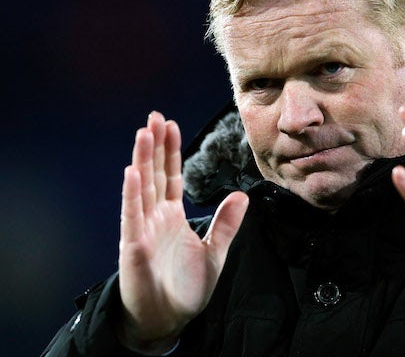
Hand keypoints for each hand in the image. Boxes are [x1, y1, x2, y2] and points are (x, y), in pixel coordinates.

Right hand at [118, 111, 248, 352]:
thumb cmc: (186, 287)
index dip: (171, 151)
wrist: (168, 319)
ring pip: (142, 187)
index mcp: (172, 215)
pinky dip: (132, 194)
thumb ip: (226, 224)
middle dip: (154, 145)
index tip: (171, 124)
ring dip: (142, 160)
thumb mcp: (215, 252)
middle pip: (155, 173)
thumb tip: (242, 195)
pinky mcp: (133, 246)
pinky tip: (132, 171)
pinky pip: (132, 216)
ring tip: (144, 132)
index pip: (171, 176)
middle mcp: (155, 217)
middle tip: (154, 115)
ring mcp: (142, 229)